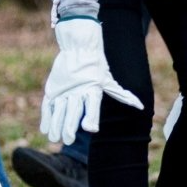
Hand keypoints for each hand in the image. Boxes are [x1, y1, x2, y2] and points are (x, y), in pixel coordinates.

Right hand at [40, 18, 142, 144]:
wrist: (79, 46)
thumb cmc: (96, 66)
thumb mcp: (109, 80)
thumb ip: (122, 95)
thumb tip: (140, 106)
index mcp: (93, 88)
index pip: (92, 105)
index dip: (91, 117)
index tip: (90, 129)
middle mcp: (77, 90)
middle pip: (73, 111)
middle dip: (69, 126)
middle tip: (68, 140)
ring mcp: (64, 89)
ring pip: (59, 110)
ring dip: (56, 125)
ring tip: (55, 138)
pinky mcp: (53, 88)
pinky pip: (48, 105)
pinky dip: (46, 117)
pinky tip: (45, 130)